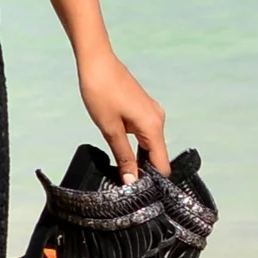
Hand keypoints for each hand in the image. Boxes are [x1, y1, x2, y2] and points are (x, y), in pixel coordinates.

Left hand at [77, 46, 165, 182]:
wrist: (96, 61)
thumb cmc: (101, 91)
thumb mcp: (110, 129)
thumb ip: (123, 157)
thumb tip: (132, 182)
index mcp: (153, 126)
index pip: (161, 164)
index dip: (153, 182)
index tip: (142, 196)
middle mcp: (158, 119)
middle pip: (157, 156)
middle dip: (145, 172)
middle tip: (128, 190)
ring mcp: (151, 113)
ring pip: (150, 145)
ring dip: (139, 160)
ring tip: (123, 176)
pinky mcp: (143, 109)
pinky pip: (145, 135)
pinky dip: (137, 146)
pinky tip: (122, 155)